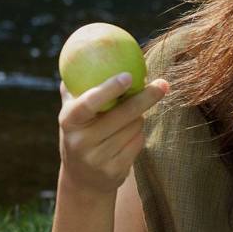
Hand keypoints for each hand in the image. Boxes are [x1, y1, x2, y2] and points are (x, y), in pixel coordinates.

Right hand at [58, 71, 169, 196]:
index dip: (109, 89)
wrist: (82, 180)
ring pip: (134, 127)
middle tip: (163, 83)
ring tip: (129, 117)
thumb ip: (76, 87)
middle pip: (122, 115)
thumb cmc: (80, 132)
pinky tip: (129, 135)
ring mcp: (98, 159)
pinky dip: (139, 134)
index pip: (89, 102)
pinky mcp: (114, 171)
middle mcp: (81, 141)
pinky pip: (138, 143)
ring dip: (139, 118)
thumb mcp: (72, 113)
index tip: (129, 76)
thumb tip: (82, 51)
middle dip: (145, 98)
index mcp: (68, 120)